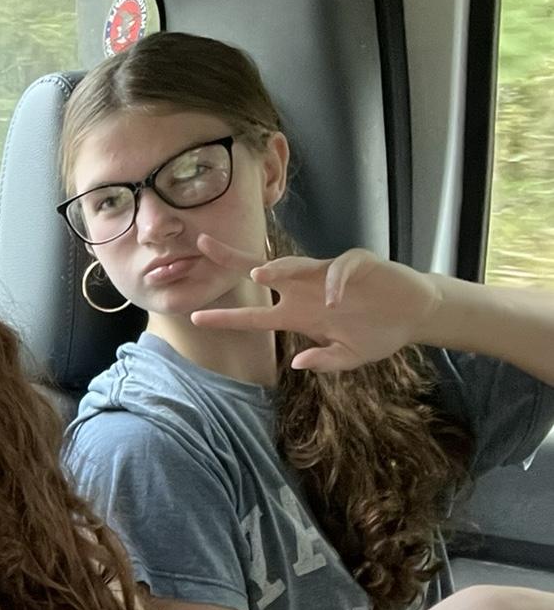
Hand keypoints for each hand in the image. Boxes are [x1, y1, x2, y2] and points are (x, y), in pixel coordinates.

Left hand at [189, 236, 442, 370]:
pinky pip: (341, 269)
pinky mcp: (357, 264)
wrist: (413, 316)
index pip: (253, 315)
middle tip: (203, 246)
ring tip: (261, 275)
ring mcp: (328, 275)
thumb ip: (324, 361)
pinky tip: (333, 298)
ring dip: (279, 268)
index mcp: (296, 315)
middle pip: (260, 270)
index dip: (226, 317)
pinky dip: (336, 281)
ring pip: (295, 264)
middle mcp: (304, 291)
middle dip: (231, 259)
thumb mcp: (348, 358)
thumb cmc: (376, 334)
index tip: (196, 317)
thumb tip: (297, 362)